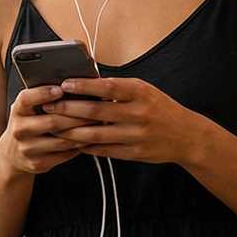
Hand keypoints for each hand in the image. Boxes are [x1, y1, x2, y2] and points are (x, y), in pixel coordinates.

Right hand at [0, 85, 105, 174]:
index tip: (61, 89)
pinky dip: (79, 146)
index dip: (43, 93)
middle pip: (52, 121)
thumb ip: (43, 99)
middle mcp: (19, 130)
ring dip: (83, 132)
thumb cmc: (28, 124)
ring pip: (62, 140)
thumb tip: (74, 85)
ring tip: (98, 124)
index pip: (27, 99)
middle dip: (77, 115)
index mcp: (17, 111)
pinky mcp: (37, 163)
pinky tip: (89, 139)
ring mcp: (27, 149)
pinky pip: (64, 154)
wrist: (12, 155)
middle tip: (96, 109)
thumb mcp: (28, 109)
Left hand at [44, 77, 212, 165]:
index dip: (83, 86)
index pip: (107, 86)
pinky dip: (85, 146)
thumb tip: (85, 83)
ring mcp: (136, 135)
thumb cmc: (160, 108)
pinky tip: (71, 142)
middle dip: (68, 109)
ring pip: (95, 134)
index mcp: (140, 93)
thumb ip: (119, 88)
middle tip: (49, 106)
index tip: (63, 84)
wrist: (187, 136)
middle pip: (96, 111)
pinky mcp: (134, 153)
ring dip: (71, 131)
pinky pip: (103, 150)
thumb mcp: (144, 91)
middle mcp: (138, 113)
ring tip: (53, 126)